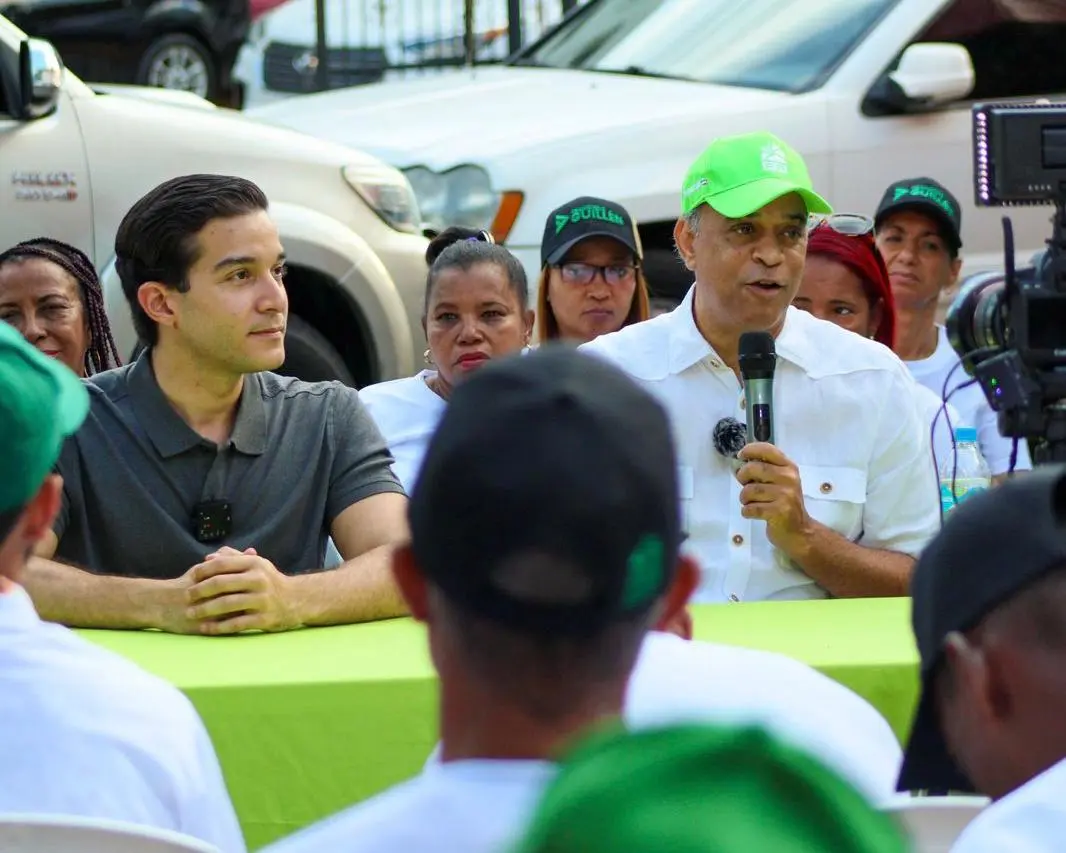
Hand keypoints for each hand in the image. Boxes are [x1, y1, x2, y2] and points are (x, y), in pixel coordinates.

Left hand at [184, 546, 301, 635]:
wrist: (296, 599)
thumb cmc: (269, 580)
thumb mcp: (256, 564)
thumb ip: (233, 558)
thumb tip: (208, 558)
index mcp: (255, 564)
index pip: (222, 564)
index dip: (203, 570)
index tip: (190, 577)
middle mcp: (259, 580)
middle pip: (222, 584)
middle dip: (200, 590)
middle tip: (186, 596)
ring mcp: (262, 600)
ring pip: (227, 604)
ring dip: (205, 610)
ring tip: (191, 613)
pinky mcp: (264, 619)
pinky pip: (236, 623)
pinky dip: (219, 627)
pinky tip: (206, 629)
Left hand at [736, 442, 811, 559]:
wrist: (799, 531)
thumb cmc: (784, 504)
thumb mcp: (780, 482)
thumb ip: (765, 471)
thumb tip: (740, 464)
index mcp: (789, 467)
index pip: (767, 449)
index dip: (750, 450)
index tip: (740, 456)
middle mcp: (789, 478)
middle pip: (753, 468)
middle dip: (742, 476)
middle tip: (744, 485)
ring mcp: (785, 495)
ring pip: (749, 490)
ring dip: (744, 498)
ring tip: (751, 503)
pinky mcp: (779, 511)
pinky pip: (750, 508)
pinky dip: (746, 512)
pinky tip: (754, 514)